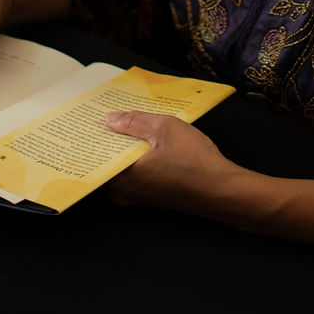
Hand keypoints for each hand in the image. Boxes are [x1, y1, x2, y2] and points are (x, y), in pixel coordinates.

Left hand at [105, 110, 241, 218]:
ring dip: (125, 148)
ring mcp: (138, 198)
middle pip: (108, 162)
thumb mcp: (164, 128)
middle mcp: (125, 193)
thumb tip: (111, 119)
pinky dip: (137, 158)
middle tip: (111, 116)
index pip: (96, 156)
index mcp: (123, 178)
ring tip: (130, 124)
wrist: (221, 190)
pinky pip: (135, 175)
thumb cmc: (194, 162)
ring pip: (122, 168)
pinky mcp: (152, 197)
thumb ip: (134, 121)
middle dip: (110, 139)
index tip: (92, 119)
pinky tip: (148, 141)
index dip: (95, 135)